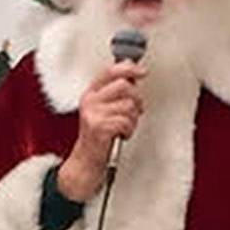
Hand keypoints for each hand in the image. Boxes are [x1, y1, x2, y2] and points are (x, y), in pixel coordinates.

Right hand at [59, 60, 144, 202]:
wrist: (86, 161)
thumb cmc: (99, 137)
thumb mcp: (103, 110)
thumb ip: (116, 94)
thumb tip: (134, 78)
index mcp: (91, 93)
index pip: (111, 71)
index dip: (129, 69)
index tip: (142, 71)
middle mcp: (90, 100)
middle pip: (124, 86)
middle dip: (136, 99)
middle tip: (136, 110)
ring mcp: (93, 113)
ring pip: (128, 105)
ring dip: (133, 119)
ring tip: (125, 127)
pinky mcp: (99, 127)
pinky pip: (125, 121)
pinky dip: (129, 130)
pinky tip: (122, 134)